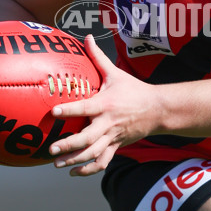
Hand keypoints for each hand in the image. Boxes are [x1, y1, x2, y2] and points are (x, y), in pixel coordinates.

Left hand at [49, 35, 160, 176]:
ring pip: (93, 153)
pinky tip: (73, 172)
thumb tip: (86, 37)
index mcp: (105, 104)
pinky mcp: (117, 146)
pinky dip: (88, 170)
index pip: (85, 108)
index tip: (54, 112)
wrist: (158, 109)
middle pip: (87, 138)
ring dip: (75, 161)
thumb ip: (98, 57)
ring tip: (57, 164)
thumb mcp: (116, 72)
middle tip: (51, 149)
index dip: (69, 111)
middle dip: (68, 145)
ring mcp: (112, 137)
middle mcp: (108, 123)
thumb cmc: (133, 89)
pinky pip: (102, 162)